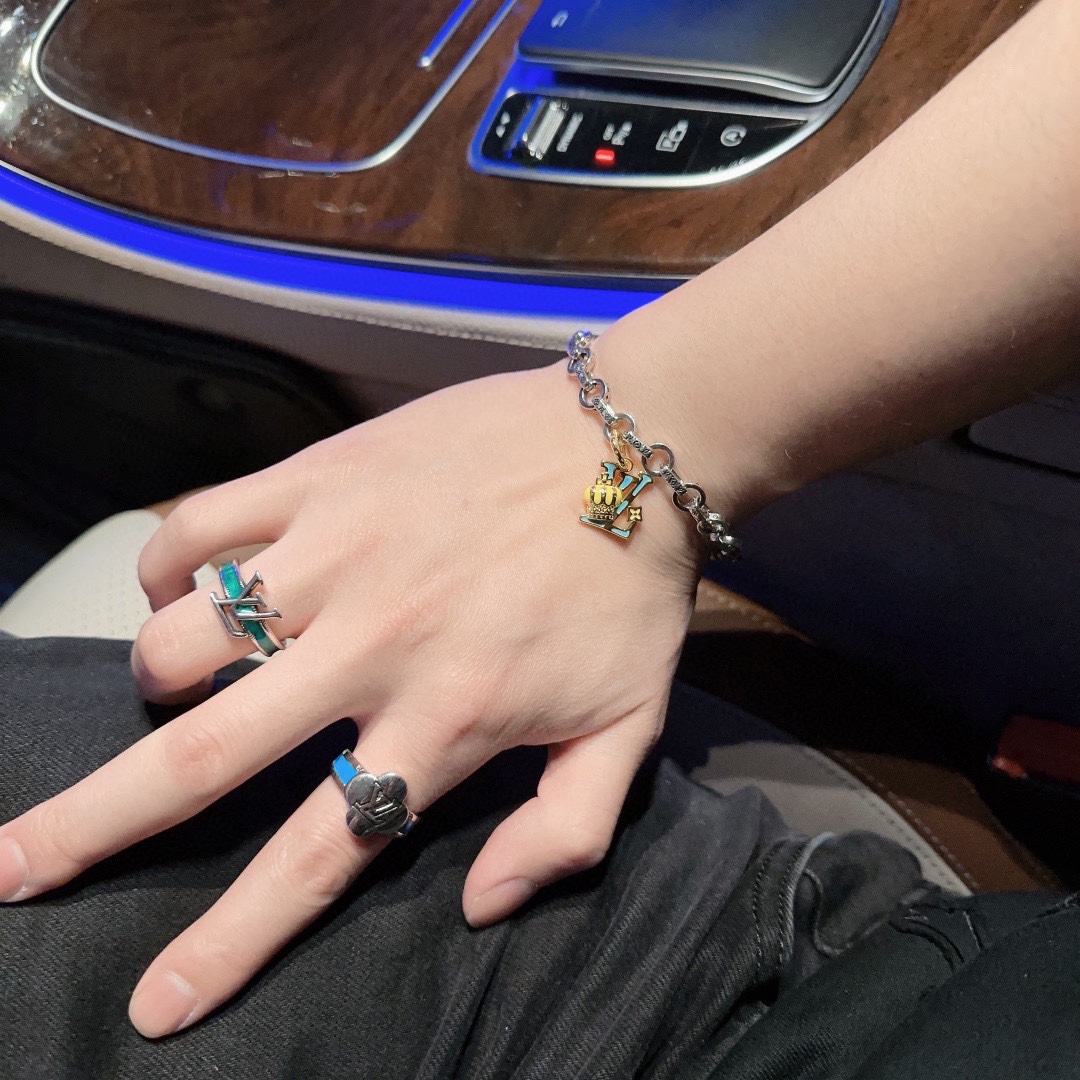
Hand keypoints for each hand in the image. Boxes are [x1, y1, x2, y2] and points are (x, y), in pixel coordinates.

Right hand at [0, 361, 703, 1036]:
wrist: (631, 446)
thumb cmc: (628, 590)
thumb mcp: (628, 730)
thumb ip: (564, 835)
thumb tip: (473, 907)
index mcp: (444, 718)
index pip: (318, 853)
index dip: (229, 940)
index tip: (154, 1000)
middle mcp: (372, 646)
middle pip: (204, 757)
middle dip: (93, 827)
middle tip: (11, 870)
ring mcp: (337, 553)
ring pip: (182, 632)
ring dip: (152, 676)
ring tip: (166, 685)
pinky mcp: (321, 477)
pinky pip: (198, 524)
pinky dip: (164, 565)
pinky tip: (181, 583)